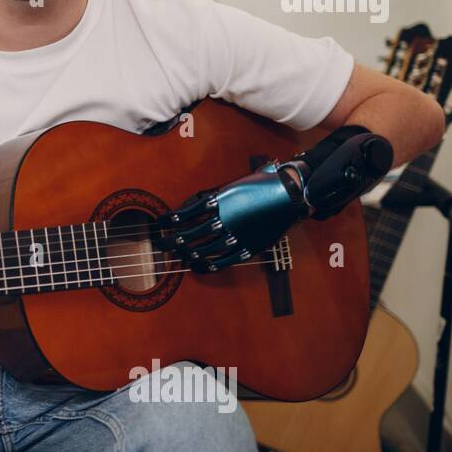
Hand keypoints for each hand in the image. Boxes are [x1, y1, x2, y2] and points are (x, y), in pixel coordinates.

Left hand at [155, 163, 309, 273]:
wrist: (291, 194)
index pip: (185, 214)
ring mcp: (236, 235)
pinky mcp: (249, 247)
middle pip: (190, 235)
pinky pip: (224, 260)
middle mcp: (224, 219)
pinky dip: (209, 264)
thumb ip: (215, 197)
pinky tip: (198, 266)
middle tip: (160, 244)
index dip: (170, 220)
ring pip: (204, 249)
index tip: (160, 223)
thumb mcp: (234, 186)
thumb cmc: (263, 185)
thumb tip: (197, 205)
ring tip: (178, 255)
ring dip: (188, 253)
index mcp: (218, 201)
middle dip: (171, 241)